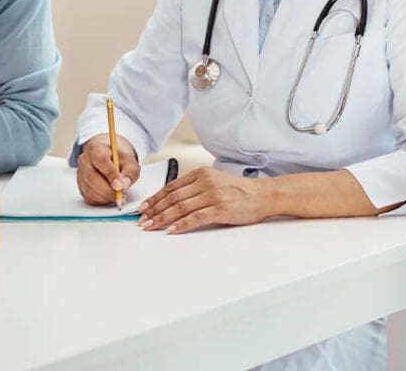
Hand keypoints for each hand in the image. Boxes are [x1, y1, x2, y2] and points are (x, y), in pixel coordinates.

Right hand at [76, 134, 139, 205]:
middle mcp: (84, 160)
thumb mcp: (130, 163)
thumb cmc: (120, 162)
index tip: (119, 186)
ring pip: (89, 188)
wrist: (111, 162)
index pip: (100, 159)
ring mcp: (80, 173)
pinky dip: (100, 200)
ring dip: (104, 196)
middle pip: (91, 176)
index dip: (110, 174)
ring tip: (117, 197)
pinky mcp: (81, 186)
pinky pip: (88, 196)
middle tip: (120, 196)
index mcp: (96, 148)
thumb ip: (130, 173)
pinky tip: (109, 197)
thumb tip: (124, 184)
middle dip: (107, 189)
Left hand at [137, 166, 272, 234]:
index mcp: (200, 173)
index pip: (171, 187)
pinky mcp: (220, 209)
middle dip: (154, 210)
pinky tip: (170, 230)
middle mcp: (204, 182)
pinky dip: (180, 225)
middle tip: (142, 220)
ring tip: (150, 227)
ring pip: (180, 208)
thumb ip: (196, 188)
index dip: (155, 198)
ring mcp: (212, 195)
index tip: (143, 208)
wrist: (263, 195)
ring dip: (162, 219)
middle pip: (172, 198)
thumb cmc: (239, 191)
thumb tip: (172, 201)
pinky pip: (195, 218)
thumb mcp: (215, 181)